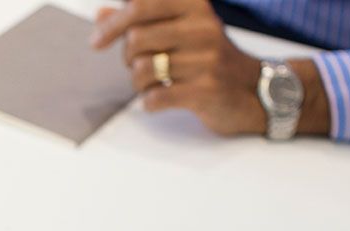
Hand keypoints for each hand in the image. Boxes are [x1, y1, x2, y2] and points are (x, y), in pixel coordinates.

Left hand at [91, 0, 264, 134]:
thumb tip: (100, 13)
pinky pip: (153, 97)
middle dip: (128, 57)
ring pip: (141, 70)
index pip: (139, 5)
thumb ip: (141, 21)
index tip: (97, 43)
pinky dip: (150, 102)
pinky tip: (163, 98)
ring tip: (157, 82)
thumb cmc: (206, 57)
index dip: (112, 24)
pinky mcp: (205, 90)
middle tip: (143, 65)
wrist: (253, 90)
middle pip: (135, 39)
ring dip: (139, 83)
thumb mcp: (179, 30)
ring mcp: (206, 59)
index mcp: (194, 5)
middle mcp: (203, 26)